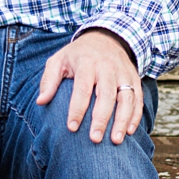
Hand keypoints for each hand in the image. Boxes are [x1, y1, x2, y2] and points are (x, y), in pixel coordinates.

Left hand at [37, 29, 143, 144]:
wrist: (105, 38)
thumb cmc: (76, 55)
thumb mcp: (58, 60)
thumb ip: (49, 81)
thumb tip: (40, 102)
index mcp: (86, 63)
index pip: (82, 88)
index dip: (77, 109)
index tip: (71, 127)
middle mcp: (107, 68)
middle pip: (107, 96)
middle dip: (101, 119)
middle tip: (95, 139)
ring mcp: (123, 74)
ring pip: (127, 99)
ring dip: (122, 121)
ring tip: (115, 140)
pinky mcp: (135, 79)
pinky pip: (138, 99)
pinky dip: (136, 116)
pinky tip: (129, 131)